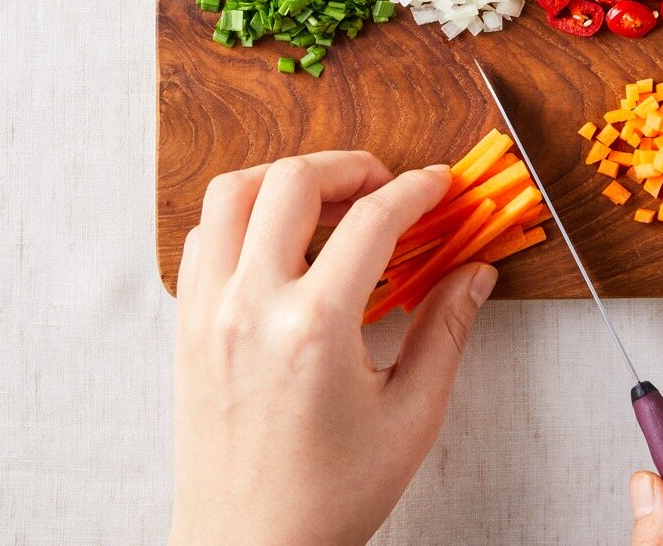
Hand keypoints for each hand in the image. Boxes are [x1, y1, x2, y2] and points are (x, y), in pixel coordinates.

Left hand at [169, 151, 498, 545]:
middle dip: (351, 165)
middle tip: (387, 184)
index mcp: (314, 328)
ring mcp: (208, 313)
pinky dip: (243, 217)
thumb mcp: (411, 415)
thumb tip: (475, 274)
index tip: (439, 185)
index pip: (373, 220)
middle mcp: (250, 307)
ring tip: (331, 198)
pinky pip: (203, 238)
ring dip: (286, 178)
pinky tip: (282, 240)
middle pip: (293, 182)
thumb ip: (446, 330)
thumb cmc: (328, 496)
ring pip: (232, 194)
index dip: (418, 190)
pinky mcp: (187, 327)